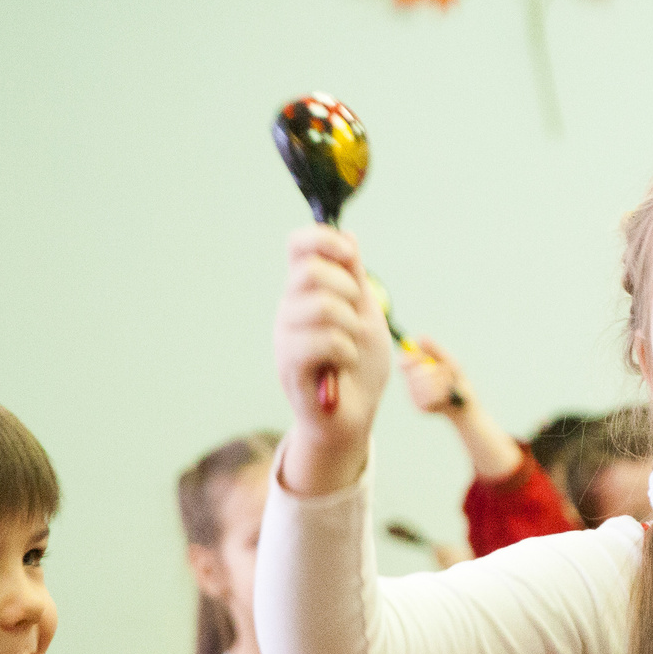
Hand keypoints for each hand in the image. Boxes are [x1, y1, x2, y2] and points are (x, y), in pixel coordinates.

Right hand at [273, 225, 391, 492]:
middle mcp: (289, 309)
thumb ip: (356, 277)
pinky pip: (322, 341)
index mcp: (306, 292)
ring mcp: (285, 337)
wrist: (354, 418)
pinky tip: (343, 366)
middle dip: (348, 289)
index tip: (350, 255)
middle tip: (356, 318)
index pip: (298, 246)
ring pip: (321, 305)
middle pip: (310, 270)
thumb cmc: (360, 367)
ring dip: (351, 327)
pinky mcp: (289, 366)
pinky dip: (346, 351)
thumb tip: (348, 235)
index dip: (323, 239)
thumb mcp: (367, 314)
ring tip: (351, 348)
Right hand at [398, 336, 470, 415]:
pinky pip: (428, 397)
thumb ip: (434, 350)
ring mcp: (414, 396)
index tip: (420, 357)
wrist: (464, 403)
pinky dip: (441, 394)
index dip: (409, 359)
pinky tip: (446, 397)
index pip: (403, 363)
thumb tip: (421, 337)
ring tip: (449, 385)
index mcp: (415, 370)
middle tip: (447, 372)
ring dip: (440, 382)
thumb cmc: (456, 380)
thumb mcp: (448, 361)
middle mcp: (411, 383)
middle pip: (413, 374)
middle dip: (434, 372)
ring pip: (423, 385)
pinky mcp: (420, 407)